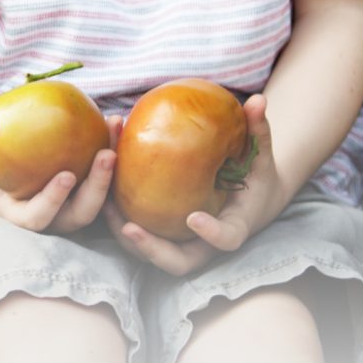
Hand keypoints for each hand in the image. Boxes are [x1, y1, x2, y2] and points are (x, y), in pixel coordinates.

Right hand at [0, 83, 116, 235]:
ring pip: (101, 199)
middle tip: (106, 154)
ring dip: (113, 167)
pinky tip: (113, 121)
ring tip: (113, 127)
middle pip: (80, 215)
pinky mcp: (85, 194)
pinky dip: (112, 151)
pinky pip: (105, 179)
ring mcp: (70, 208)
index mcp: (19, 214)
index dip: (53, 200)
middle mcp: (50, 218)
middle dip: (99, 188)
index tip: (66, 175)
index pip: (38, 217)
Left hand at [107, 93, 286, 276]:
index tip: (193, 217)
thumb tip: (257, 99)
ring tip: (106, 208)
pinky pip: (139, 234)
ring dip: (126, 238)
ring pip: (151, 254)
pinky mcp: (164, 236)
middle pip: (178, 262)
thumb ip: (258, 131)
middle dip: (152, 250)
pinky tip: (101, 191)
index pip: (225, 240)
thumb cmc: (256, 175)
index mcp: (233, 228)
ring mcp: (183, 244)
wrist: (249, 199)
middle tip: (129, 228)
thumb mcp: (260, 155)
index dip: (211, 234)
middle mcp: (205, 244)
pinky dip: (120, 219)